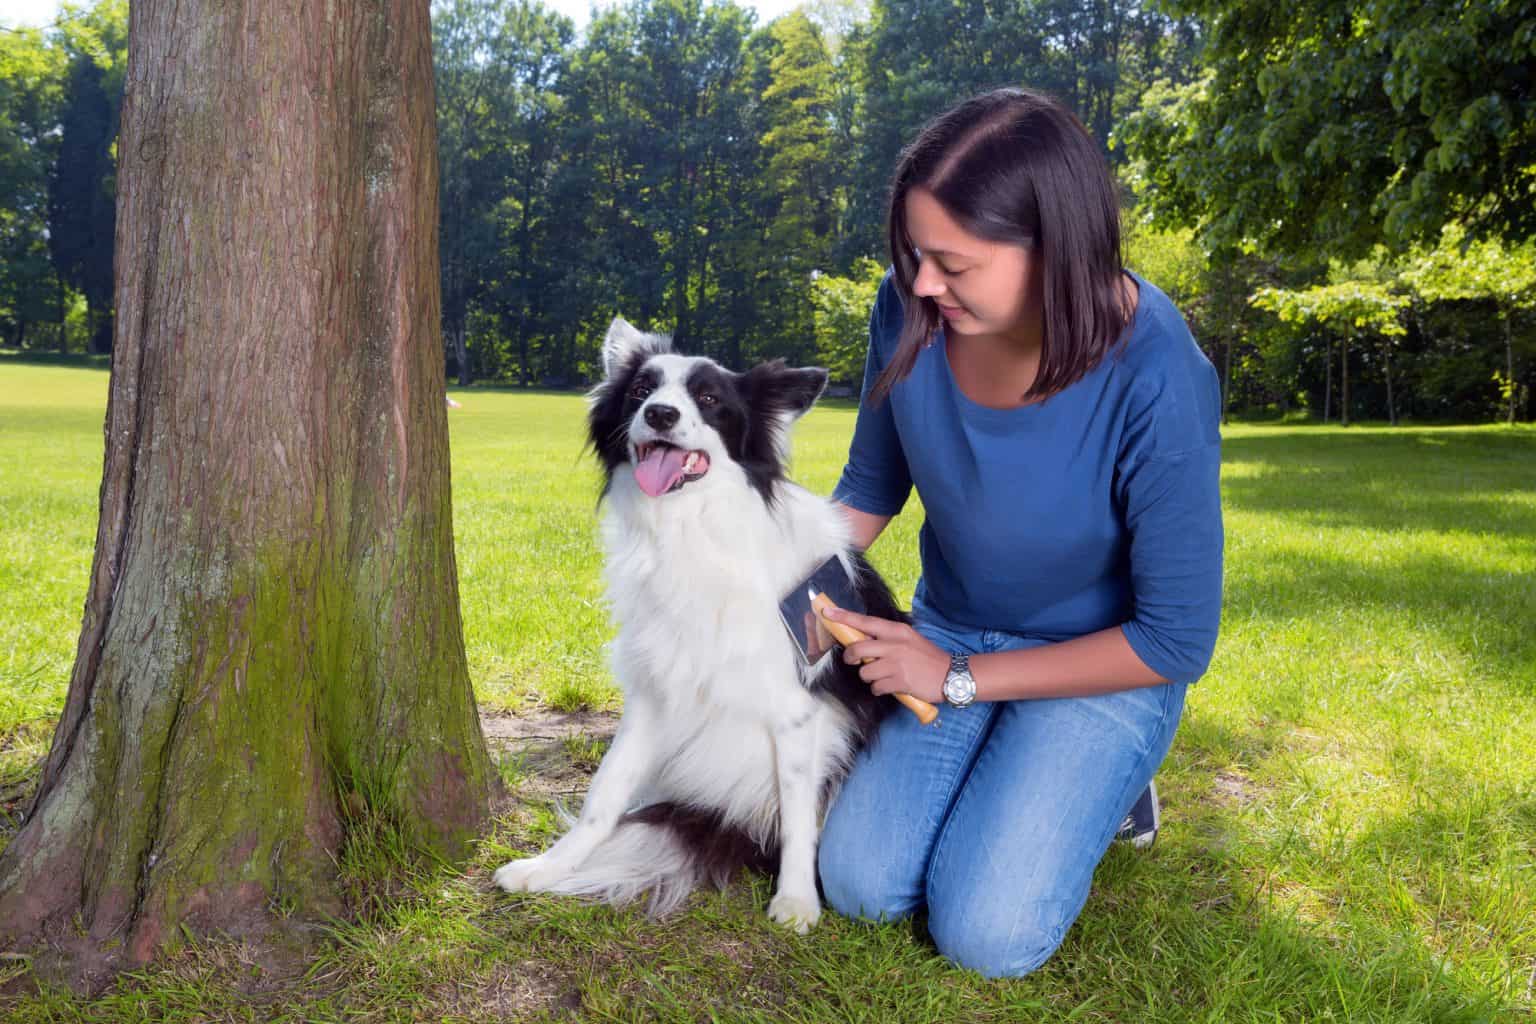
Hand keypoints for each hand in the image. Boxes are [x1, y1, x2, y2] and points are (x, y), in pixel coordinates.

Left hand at [821, 606, 948, 704]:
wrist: (950, 675)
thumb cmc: (927, 657)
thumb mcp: (909, 639)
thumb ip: (887, 638)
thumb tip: (861, 640)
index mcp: (897, 631)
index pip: (865, 621)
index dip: (843, 616)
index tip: (826, 611)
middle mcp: (895, 644)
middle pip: (857, 648)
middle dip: (850, 657)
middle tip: (853, 660)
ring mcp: (896, 663)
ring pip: (864, 671)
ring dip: (870, 677)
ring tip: (885, 676)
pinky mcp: (899, 681)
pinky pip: (876, 687)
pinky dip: (880, 689)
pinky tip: (892, 685)